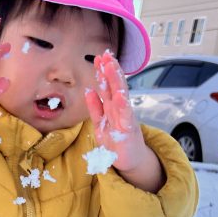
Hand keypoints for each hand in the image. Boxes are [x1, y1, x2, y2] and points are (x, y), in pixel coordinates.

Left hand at [85, 51, 148, 171]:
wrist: (129, 161)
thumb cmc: (116, 142)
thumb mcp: (100, 123)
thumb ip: (95, 107)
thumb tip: (88, 90)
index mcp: (112, 107)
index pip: (107, 86)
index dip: (103, 72)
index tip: (98, 58)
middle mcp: (120, 109)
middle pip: (114, 86)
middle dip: (110, 70)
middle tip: (105, 55)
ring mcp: (125, 118)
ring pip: (120, 96)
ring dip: (116, 81)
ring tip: (112, 66)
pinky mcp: (128, 130)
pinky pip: (125, 116)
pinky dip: (123, 105)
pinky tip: (120, 94)